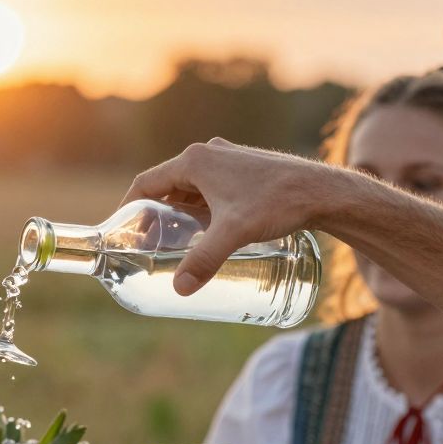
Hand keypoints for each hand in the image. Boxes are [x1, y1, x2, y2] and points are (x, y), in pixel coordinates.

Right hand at [126, 139, 341, 295]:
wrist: (321, 190)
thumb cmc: (277, 203)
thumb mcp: (235, 233)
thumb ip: (205, 260)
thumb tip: (180, 290)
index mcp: (195, 160)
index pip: (146, 183)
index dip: (128, 208)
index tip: (122, 232)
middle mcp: (208, 154)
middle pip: (167, 185)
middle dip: (155, 214)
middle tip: (148, 243)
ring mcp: (228, 159)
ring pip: (191, 187)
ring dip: (179, 211)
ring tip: (175, 241)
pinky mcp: (245, 169)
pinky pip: (210, 187)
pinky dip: (201, 206)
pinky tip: (208, 229)